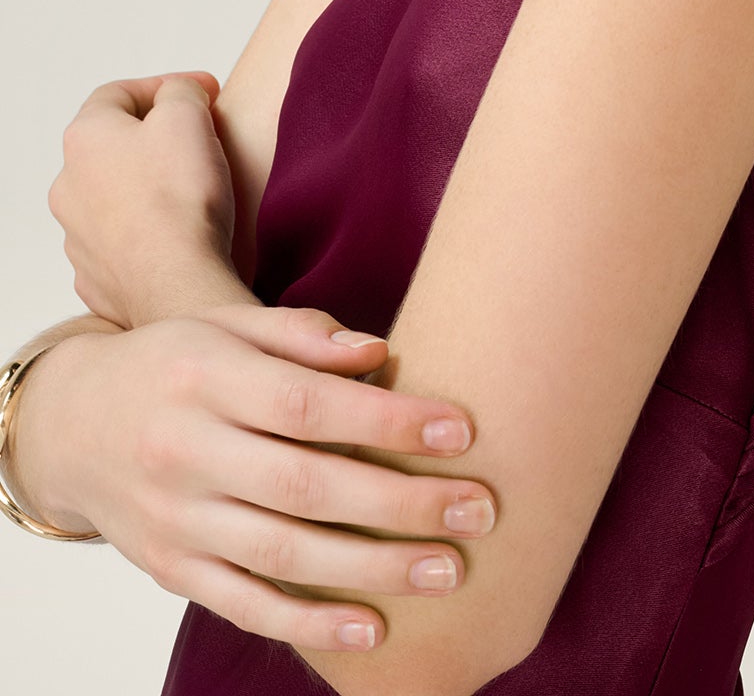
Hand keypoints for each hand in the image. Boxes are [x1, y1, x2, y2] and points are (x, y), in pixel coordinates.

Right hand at [31, 301, 498, 653]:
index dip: (387, 421)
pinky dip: (308, 622)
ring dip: (372, 569)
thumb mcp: (227, 325)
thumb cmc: (175, 364)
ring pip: (283, 554)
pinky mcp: (172, 570)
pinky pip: (245, 603)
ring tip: (448, 571)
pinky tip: (371, 628)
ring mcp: (177, 520)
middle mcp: (187, 453)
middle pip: (306, 486)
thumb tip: (381, 354)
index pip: (308, 405)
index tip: (461, 430)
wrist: (73, 425)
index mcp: (207, 379)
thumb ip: (303, 336)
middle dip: (401, 503)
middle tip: (479, 510)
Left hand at [47, 71, 235, 327]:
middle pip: (114, 144)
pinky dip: (148, 230)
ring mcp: (78, 235)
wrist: (177, 282)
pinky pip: (122, 239)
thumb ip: (180, 90)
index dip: (166, 86)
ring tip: (193, 191)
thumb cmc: (180, 199)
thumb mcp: (188, 113)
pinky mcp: (96, 275)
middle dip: (157, 137)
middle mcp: (69, 185)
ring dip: (149, 185)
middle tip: (200, 140)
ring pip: (116, 194)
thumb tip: (178, 95)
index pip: (119, 93)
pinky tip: (180, 232)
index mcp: (85, 138)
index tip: (204, 93)